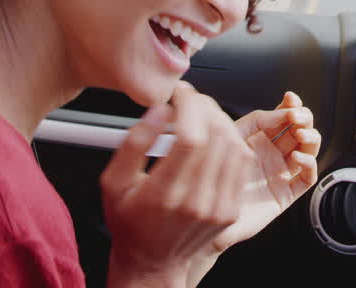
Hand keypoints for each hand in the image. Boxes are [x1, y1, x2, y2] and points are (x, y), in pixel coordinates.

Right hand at [100, 82, 248, 287]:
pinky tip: (214, 136)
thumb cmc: (129, 222)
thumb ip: (134, 143)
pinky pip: (242, 163)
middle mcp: (196, 201)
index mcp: (164, 194)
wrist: (151, 262)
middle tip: (189, 101)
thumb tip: (159, 111)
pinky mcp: (231, 209)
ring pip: (234, 146)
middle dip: (204, 107)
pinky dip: (231, 141)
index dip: (190, 106)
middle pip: (216, 137)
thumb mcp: (113, 182)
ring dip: (220, 120)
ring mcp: (218, 207)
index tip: (179, 94)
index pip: (192, 137)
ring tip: (200, 115)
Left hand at [210, 91, 320, 251]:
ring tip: (300, 133)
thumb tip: (280, 112)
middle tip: (296, 116)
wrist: (200, 210)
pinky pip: (306, 178)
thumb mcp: (229, 137)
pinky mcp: (284, 194)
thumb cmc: (208, 173)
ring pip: (308, 150)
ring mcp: (280, 173)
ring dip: (311, 137)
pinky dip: (309, 164)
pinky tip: (298, 156)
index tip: (290, 98)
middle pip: (300, 130)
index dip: (290, 106)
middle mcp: (272, 155)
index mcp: (259, 139)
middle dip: (303, 118)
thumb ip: (254, 121)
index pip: (283, 117)